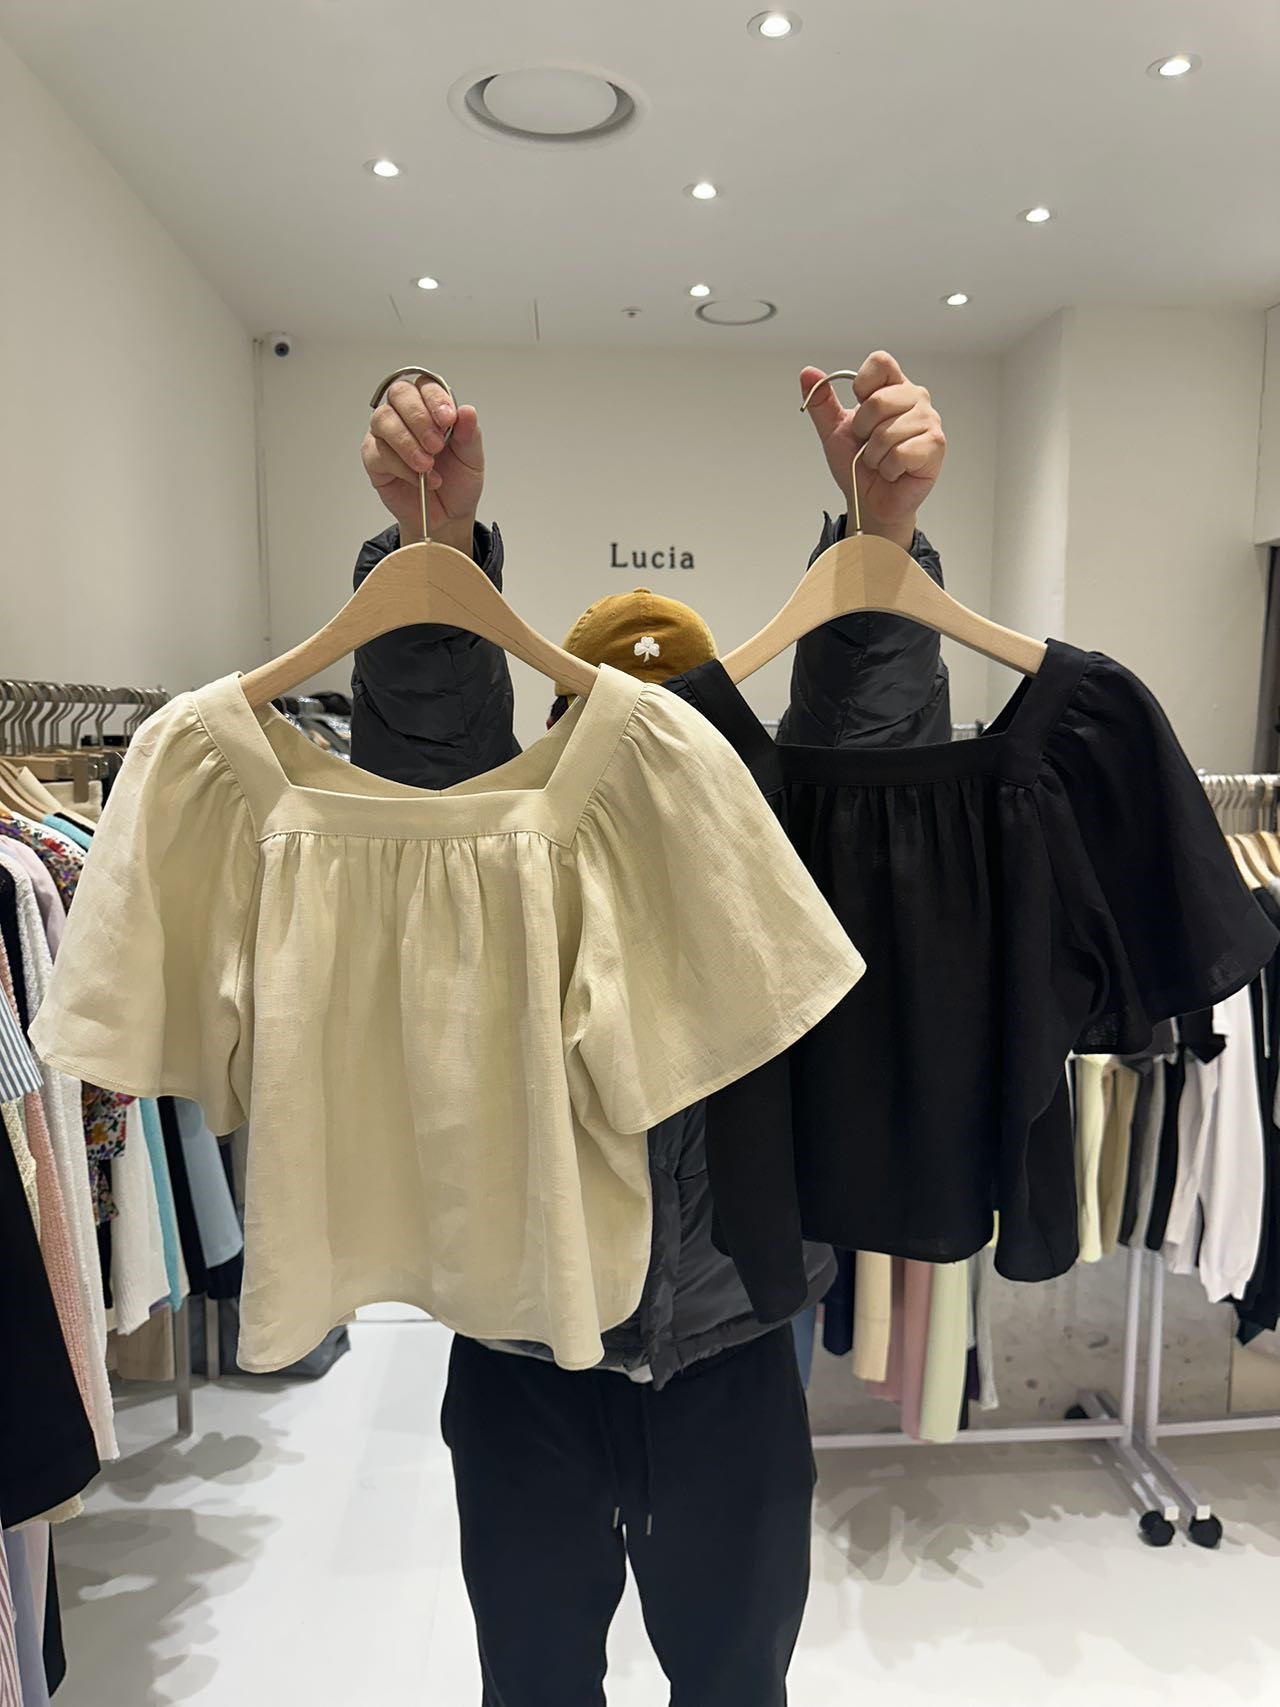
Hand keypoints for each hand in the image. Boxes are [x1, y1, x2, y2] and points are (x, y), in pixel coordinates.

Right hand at [361, 377, 484, 552]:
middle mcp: (405, 415)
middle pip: (400, 394)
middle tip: (437, 445)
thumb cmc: (457, 483)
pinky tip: (418, 479)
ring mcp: (386, 435)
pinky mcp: (374, 459)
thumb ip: (469, 434)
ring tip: (427, 465)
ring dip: (407, 443)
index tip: (448, 420)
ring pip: (383, 420)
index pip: (426, 386)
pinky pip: (378, 452)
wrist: (447, 517)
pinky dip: (401, 466)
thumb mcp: (472, 459)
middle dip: (419, 418)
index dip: (435, 399)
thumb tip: (467, 411)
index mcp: (431, 408)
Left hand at [800, 353, 945, 550]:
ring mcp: (929, 421)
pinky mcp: (935, 446)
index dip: (863, 386)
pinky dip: (888, 468)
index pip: (881, 362)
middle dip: (862, 430)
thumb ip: (821, 401)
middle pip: (879, 400)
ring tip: (880, 460)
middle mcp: (915, 399)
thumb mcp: (833, 430)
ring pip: (887, 432)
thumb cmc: (857, 465)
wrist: (869, 501)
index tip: (859, 407)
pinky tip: (894, 471)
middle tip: (868, 445)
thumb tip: (808, 373)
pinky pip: (901, 453)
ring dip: (874, 455)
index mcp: (893, 388)